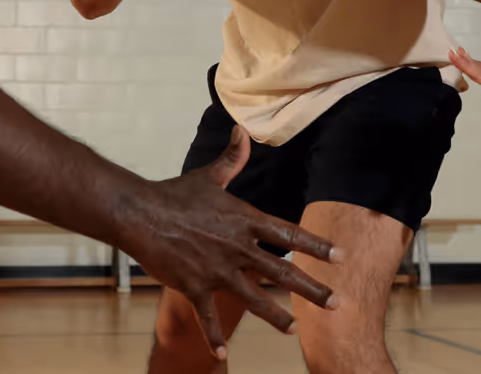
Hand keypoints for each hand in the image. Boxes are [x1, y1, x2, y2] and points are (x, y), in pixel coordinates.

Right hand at [119, 127, 342, 359]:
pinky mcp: (194, 285)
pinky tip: (223, 355)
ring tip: (295, 330)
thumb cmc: (175, 193)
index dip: (316, 245)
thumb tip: (243, 130)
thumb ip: (232, 158)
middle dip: (313, 289)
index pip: (288, 234)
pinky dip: (215, 336)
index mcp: (244, 220)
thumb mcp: (209, 176)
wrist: (140, 212)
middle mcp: (237, 247)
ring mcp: (217, 269)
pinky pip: (207, 316)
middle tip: (337, 303)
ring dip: (276, 317)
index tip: (340, 255)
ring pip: (254, 297)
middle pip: (283, 271)